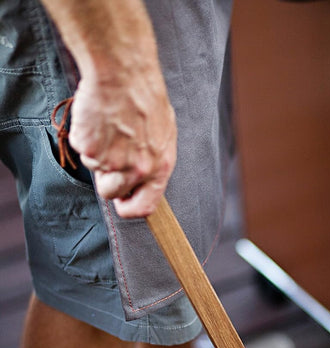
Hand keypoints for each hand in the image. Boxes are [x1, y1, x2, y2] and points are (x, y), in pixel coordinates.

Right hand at [69, 69, 176, 217]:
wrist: (123, 72)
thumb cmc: (145, 96)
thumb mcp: (163, 134)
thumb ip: (153, 161)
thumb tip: (143, 179)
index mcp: (158, 167)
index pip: (144, 207)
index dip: (130, 207)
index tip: (123, 201)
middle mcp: (136, 169)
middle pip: (111, 192)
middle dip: (107, 178)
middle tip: (109, 152)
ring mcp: (110, 160)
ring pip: (94, 168)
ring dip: (96, 151)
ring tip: (108, 126)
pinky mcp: (88, 147)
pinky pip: (80, 148)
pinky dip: (84, 135)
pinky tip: (97, 117)